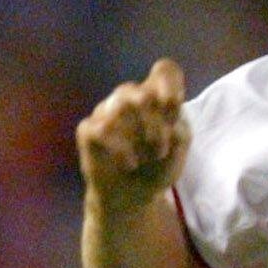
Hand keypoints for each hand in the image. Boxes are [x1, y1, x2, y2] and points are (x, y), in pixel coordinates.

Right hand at [74, 59, 191, 210]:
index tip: (173, 111)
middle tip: (160, 149)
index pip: (165, 71)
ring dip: (138, 138)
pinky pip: (100, 128)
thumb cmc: (157, 167)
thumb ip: (179, 131)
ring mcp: (106, 111)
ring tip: (145, 161)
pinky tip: (129, 164)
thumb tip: (167, 125)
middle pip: (142, 94)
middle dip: (156, 124)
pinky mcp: (88, 130)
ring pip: (119, 107)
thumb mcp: (178, 151)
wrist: (132, 196)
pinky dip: (118, 148)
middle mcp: (129, 98)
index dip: (171, 86)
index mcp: (156, 96)